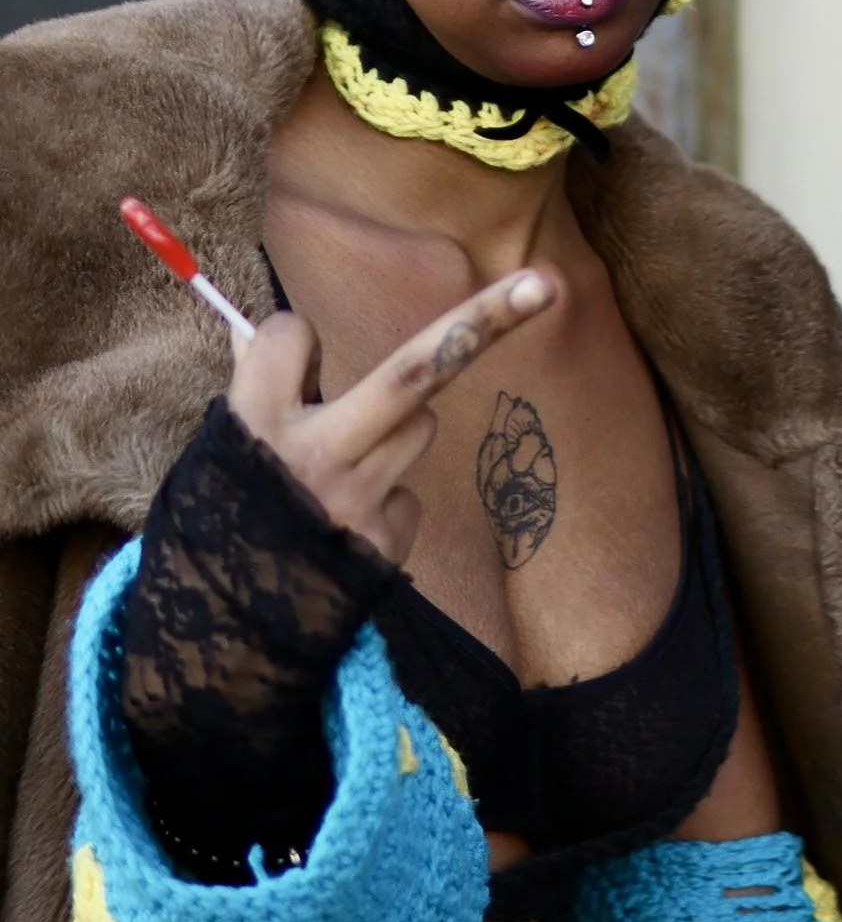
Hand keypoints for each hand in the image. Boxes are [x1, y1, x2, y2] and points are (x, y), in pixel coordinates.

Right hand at [227, 272, 553, 568]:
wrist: (220, 637)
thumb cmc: (218, 526)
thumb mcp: (219, 453)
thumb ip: (253, 394)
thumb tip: (261, 332)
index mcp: (254, 425)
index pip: (291, 335)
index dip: (291, 342)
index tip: (283, 359)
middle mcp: (314, 456)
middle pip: (412, 371)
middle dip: (482, 322)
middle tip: (543, 284)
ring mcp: (358, 500)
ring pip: (418, 424)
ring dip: (395, 430)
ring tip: (340, 476)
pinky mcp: (385, 543)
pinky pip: (410, 493)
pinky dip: (387, 500)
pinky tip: (347, 528)